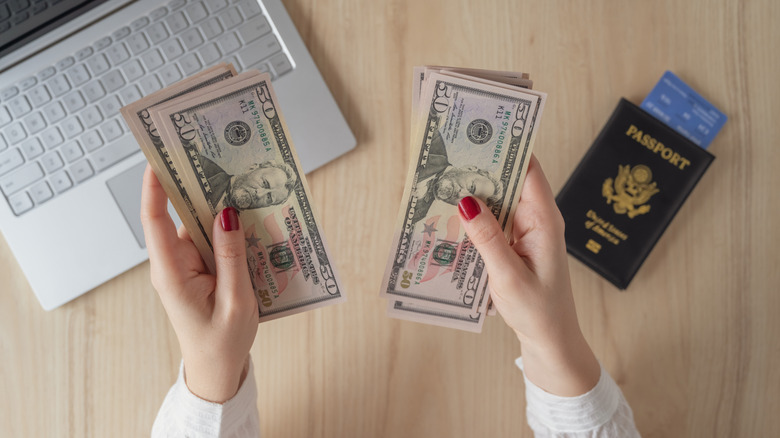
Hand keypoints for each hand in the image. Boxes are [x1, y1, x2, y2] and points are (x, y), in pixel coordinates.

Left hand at [141, 165, 258, 402]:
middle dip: (197, 187)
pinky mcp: (201, 268)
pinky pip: (213, 239)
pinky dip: (229, 228)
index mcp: (172, 272)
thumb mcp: (235, 300)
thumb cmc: (222, 342)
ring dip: (220, 207)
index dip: (154, 187)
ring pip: (200, 225)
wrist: (217, 370)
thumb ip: (231, 256)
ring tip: (244, 184)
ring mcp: (187, 265)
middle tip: (220, 159)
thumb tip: (227, 213)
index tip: (159, 156)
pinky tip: (251, 216)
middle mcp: (175, 263)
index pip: (155, 221)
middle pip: (180, 215)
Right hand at [457, 155, 599, 395]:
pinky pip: (493, 221)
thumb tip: (465, 200)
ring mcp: (525, 231)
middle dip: (482, 166)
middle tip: (450, 153)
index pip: (529, 170)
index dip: (508, 147)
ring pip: (497, 200)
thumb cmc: (537, 311)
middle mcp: (536, 219)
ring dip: (474, 192)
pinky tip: (452, 214)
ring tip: (444, 178)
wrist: (550, 340)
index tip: (482, 129)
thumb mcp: (508, 275)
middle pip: (509, 180)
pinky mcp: (514, 244)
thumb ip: (487, 237)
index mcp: (544, 220)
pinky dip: (475, 216)